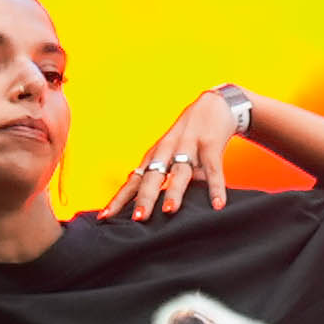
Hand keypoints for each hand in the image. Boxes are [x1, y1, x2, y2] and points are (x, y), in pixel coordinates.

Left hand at [119, 87, 245, 219]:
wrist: (213, 105)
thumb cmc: (188, 136)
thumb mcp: (170, 154)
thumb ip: (162, 178)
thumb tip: (148, 206)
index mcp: (154, 156)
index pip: (132, 181)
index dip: (119, 199)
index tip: (106, 217)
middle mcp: (167, 151)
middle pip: (152, 176)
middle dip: (144, 197)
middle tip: (138, 218)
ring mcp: (188, 146)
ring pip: (179, 171)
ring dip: (174, 191)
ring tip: (169, 210)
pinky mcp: (210, 144)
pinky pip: (213, 168)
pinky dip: (215, 186)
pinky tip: (217, 204)